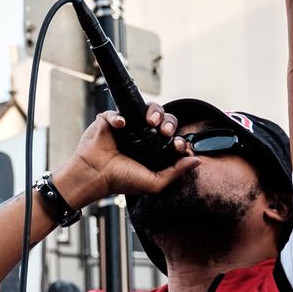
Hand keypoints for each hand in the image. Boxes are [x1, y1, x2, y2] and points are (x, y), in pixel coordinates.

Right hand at [55, 108, 196, 204]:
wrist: (95, 175)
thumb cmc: (121, 181)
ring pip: (144, 108)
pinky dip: (120, 116)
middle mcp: (141, 136)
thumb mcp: (154, 182)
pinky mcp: (109, 121)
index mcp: (152, 149)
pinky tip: (122, 125)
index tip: (178, 145)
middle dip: (168, 122)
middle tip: (165, 131)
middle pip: (162, 119)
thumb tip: (197, 160)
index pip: (171, 137)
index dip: (177, 138)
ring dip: (153, 111)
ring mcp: (126, 127)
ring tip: (152, 122)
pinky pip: (117, 111)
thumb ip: (176, 172)